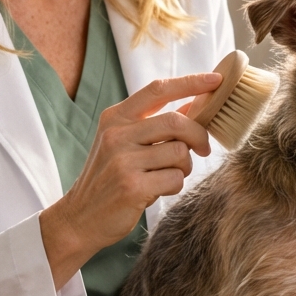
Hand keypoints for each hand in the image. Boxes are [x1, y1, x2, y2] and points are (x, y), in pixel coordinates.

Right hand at [39, 72, 220, 288]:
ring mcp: (122, 160)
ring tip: (168, 175)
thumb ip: (156, 124)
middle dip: (198, 135)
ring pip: (180, 153)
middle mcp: (117, 134)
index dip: (190, 82)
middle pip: (176, 122)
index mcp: (116, 117)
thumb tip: (196, 104)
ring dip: (185, 167)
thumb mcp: (124, 142)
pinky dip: (175, 185)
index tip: (216, 79)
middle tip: (203, 149)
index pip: (158, 89)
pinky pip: (175, 179)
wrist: (80, 217)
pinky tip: (158, 190)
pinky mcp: (131, 187)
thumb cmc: (110, 177)